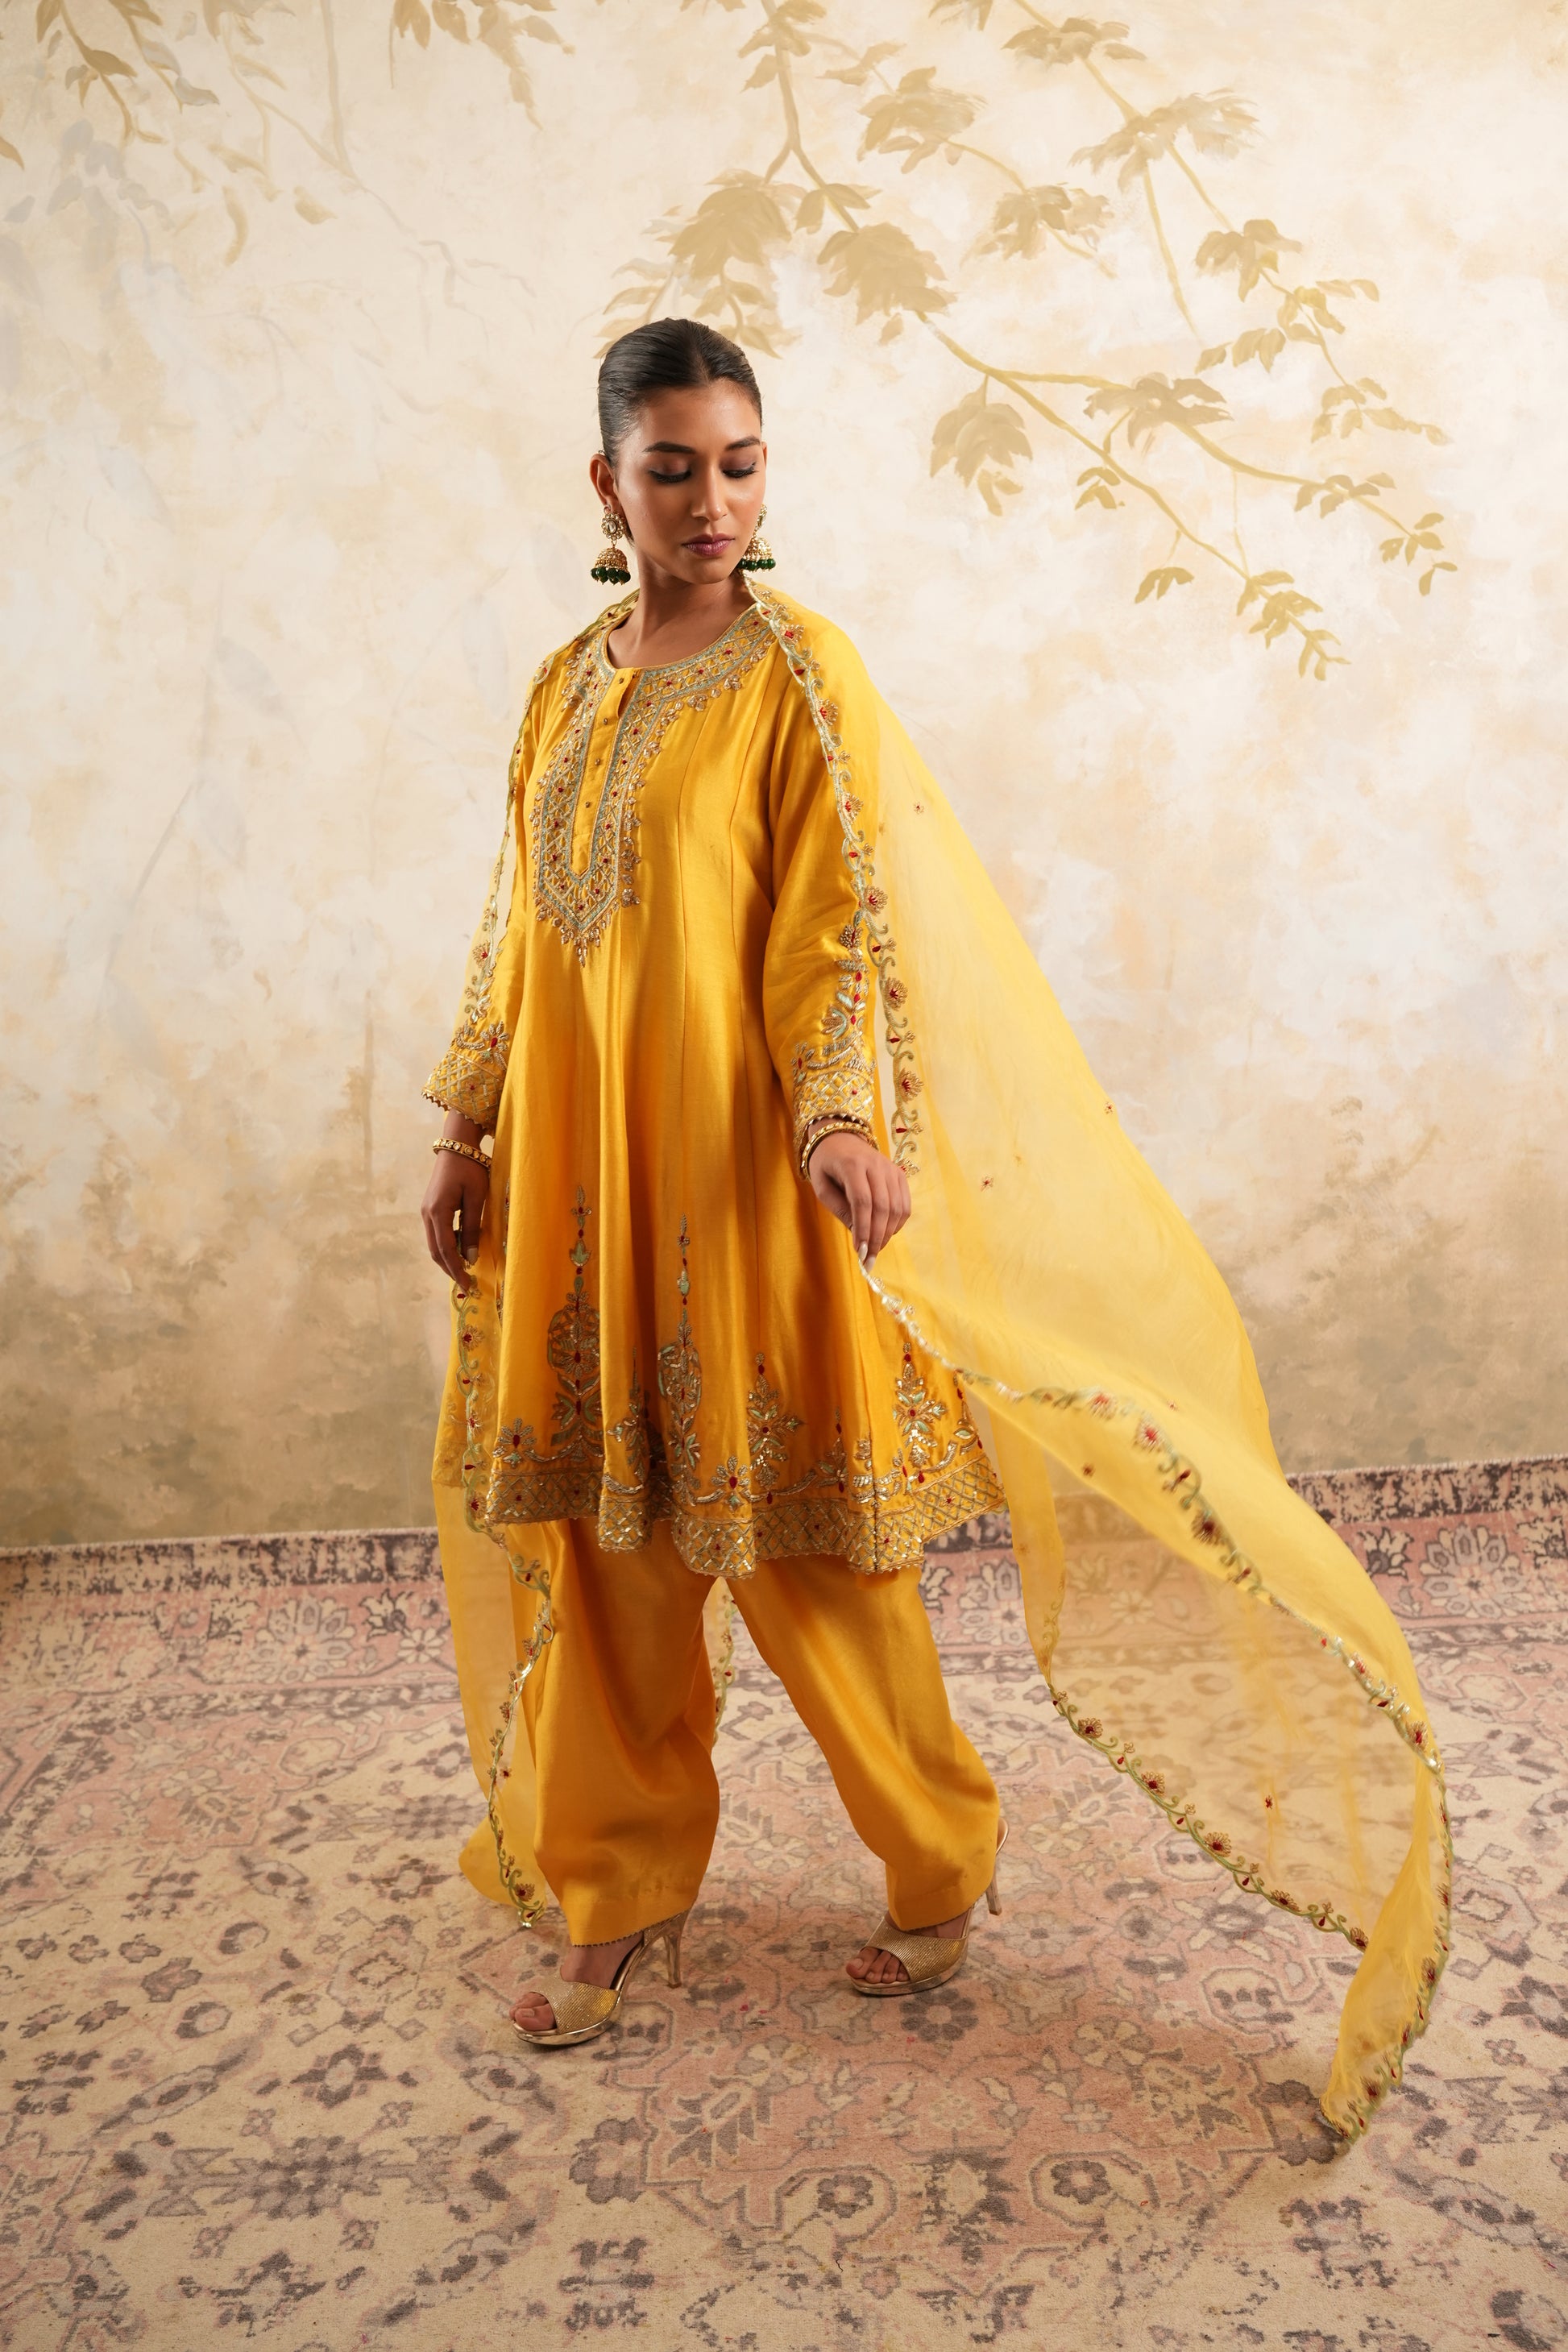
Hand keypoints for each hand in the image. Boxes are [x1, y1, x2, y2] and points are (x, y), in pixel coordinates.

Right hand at [421, 1118, 488, 1293]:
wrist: (457, 1147)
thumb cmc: (470, 1169)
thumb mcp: (476, 1198)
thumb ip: (472, 1228)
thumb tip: (471, 1257)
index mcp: (438, 1212)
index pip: (446, 1250)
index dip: (456, 1269)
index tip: (467, 1284)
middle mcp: (427, 1214)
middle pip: (436, 1251)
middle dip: (450, 1268)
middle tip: (466, 1283)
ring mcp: (426, 1211)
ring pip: (434, 1243)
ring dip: (447, 1258)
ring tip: (464, 1270)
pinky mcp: (430, 1208)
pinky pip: (436, 1233)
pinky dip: (446, 1246)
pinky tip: (460, 1250)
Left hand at [807, 1131, 910, 1268]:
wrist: (840, 1137)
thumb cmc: (826, 1164)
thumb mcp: (821, 1186)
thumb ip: (839, 1208)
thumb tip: (858, 1234)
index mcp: (852, 1165)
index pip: (862, 1201)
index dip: (863, 1229)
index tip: (860, 1252)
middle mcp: (875, 1165)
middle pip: (883, 1206)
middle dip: (876, 1237)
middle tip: (869, 1258)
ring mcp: (890, 1168)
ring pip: (897, 1207)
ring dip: (888, 1233)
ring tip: (876, 1248)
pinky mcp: (899, 1174)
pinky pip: (905, 1203)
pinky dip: (898, 1222)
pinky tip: (886, 1233)